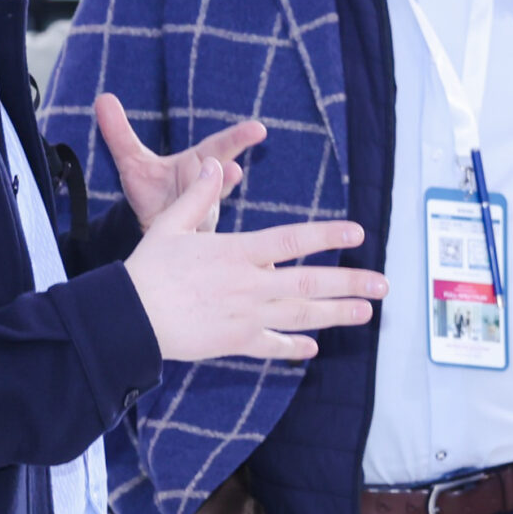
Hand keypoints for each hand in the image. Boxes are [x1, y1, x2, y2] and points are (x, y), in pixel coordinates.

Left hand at [96, 92, 267, 231]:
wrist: (151, 228)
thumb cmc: (150, 190)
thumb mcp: (132, 162)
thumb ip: (118, 133)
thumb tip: (102, 98)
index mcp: (199, 163)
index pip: (222, 146)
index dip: (240, 137)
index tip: (258, 129)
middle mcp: (208, 188)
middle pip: (223, 178)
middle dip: (229, 174)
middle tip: (234, 170)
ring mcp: (205, 214)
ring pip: (211, 209)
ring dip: (208, 210)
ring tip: (212, 200)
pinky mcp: (197, 239)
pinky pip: (203, 238)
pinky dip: (204, 240)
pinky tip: (201, 241)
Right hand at [123, 161, 385, 362]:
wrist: (128, 319)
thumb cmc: (147, 269)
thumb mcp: (170, 225)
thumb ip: (198, 197)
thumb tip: (214, 165)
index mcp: (238, 253)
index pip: (293, 240)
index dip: (328, 235)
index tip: (357, 232)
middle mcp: (250, 285)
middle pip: (310, 283)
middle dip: (350, 283)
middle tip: (383, 285)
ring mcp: (246, 316)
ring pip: (301, 316)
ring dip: (337, 314)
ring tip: (365, 312)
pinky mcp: (234, 342)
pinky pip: (272, 346)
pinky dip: (294, 348)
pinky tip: (313, 348)